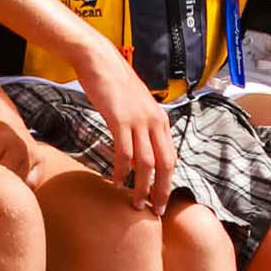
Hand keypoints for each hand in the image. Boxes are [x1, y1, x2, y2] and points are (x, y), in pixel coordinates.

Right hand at [77, 46, 175, 213]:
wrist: (99, 60)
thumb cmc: (113, 83)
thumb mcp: (136, 105)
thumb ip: (141, 126)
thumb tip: (137, 152)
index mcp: (160, 119)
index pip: (171, 157)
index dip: (167, 182)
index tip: (161, 200)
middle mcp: (154, 121)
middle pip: (165, 164)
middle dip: (161, 190)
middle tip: (154, 211)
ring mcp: (138, 120)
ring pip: (146, 162)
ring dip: (142, 186)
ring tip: (135, 203)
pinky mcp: (120, 119)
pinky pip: (124, 152)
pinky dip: (121, 170)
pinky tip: (115, 181)